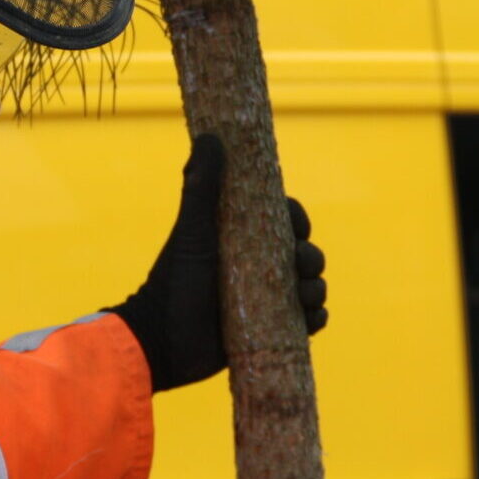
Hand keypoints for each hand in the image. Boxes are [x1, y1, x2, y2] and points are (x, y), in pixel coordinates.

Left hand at [107, 133, 327, 391]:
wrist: (162, 343)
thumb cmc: (174, 284)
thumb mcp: (192, 232)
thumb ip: (201, 187)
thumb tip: (210, 136)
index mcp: (243, 238)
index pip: (286, 220)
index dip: (298, 221)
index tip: (295, 227)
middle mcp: (258, 265)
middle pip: (305, 253)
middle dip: (311, 257)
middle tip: (297, 265)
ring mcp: (266, 298)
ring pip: (311, 286)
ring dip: (316, 288)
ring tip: (302, 295)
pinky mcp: (271, 328)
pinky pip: (308, 320)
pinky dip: (316, 317)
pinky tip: (310, 317)